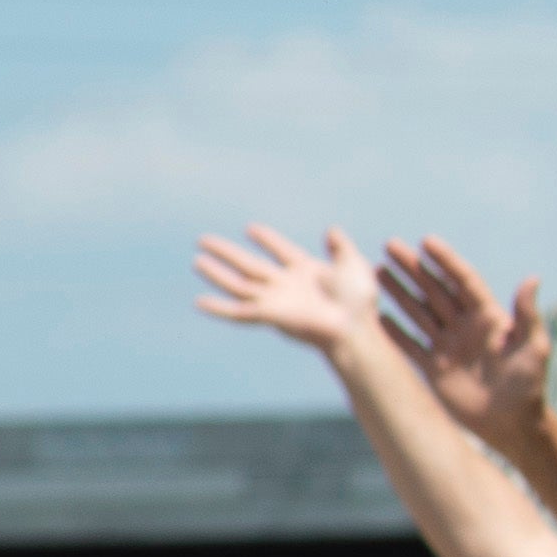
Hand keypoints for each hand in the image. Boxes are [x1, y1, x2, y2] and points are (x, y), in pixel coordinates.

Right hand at [187, 223, 385, 354]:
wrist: (354, 328)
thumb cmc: (360, 302)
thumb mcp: (353, 265)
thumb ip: (341, 246)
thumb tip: (331, 229)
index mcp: (306, 271)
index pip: (280, 250)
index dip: (267, 239)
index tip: (250, 228)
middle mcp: (286, 285)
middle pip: (249, 264)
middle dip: (227, 252)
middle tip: (203, 239)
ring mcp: (275, 300)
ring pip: (238, 284)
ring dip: (217, 273)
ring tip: (197, 260)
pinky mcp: (268, 315)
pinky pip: (238, 311)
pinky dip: (218, 308)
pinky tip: (199, 301)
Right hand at [374, 242, 556, 455]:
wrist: (513, 423)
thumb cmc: (529, 384)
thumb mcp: (533, 346)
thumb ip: (528, 314)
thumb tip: (532, 278)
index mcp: (489, 317)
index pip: (463, 281)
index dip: (446, 261)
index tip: (426, 241)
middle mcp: (465, 327)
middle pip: (434, 290)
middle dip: (413, 268)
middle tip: (389, 246)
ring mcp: (448, 346)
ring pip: (418, 312)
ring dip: (398, 292)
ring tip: (376, 271)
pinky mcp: (434, 368)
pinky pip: (409, 344)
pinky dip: (394, 330)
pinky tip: (376, 315)